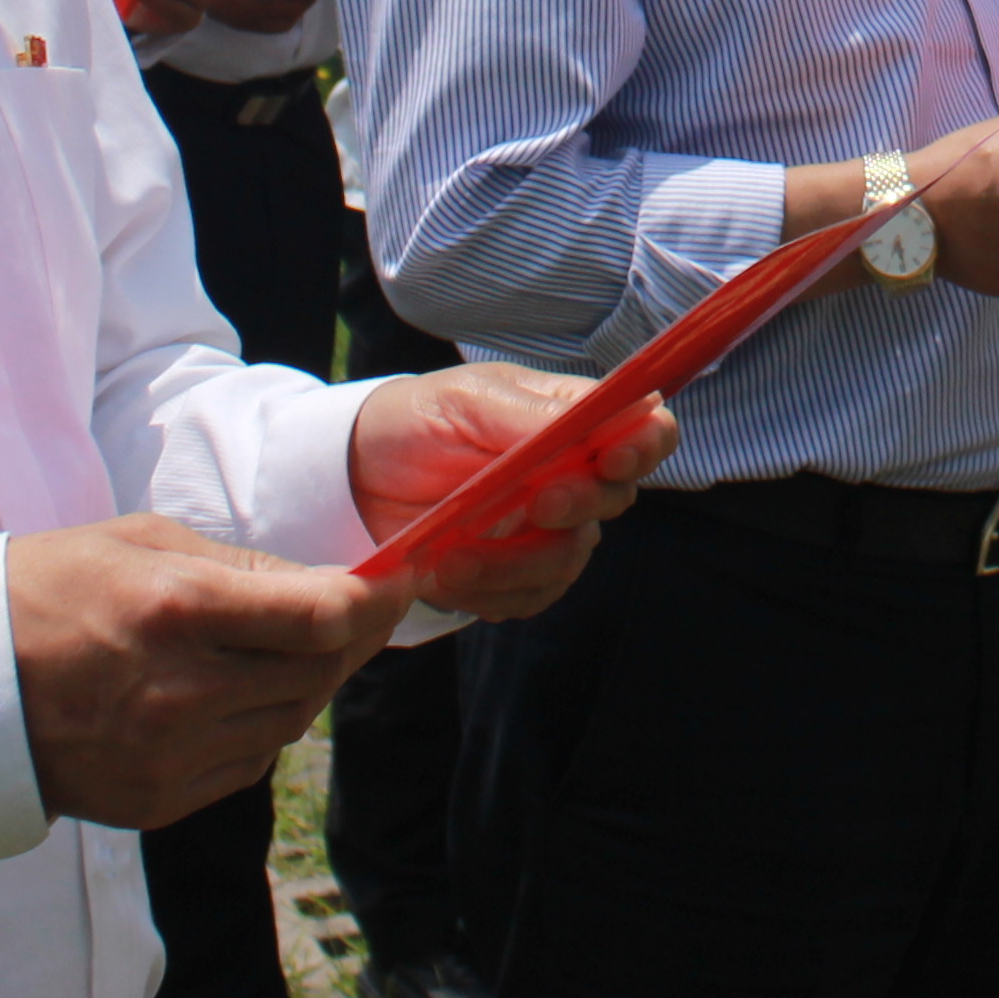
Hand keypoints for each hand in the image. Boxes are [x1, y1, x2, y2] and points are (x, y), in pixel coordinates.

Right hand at [8, 513, 404, 831]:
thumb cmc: (53, 588)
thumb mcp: (145, 542)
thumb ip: (245, 566)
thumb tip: (330, 585)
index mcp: (176, 611)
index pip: (320, 616)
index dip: (376, 600)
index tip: (399, 581)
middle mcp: (180, 693)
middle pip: (316, 673)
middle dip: (350, 638)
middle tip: (361, 609)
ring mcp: (168, 757)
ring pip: (289, 722)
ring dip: (310, 682)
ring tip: (299, 645)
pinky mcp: (158, 801)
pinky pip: (247, 763)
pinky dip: (264, 726)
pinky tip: (246, 692)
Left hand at [340, 359, 671, 622]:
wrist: (354, 480)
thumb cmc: (415, 421)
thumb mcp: (466, 401)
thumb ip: (533, 415)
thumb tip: (598, 418)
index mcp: (569, 418)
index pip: (643, 428)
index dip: (644, 445)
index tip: (612, 460)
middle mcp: (571, 473)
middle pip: (615, 498)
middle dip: (576, 506)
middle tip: (532, 506)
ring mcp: (547, 529)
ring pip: (571, 558)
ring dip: (517, 564)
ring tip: (452, 559)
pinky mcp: (515, 574)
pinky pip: (533, 597)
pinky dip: (494, 594)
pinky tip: (450, 578)